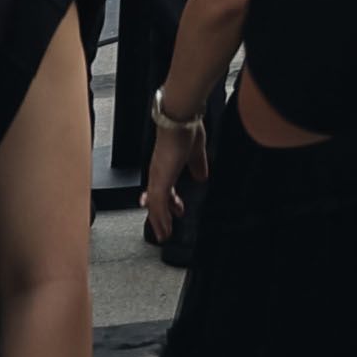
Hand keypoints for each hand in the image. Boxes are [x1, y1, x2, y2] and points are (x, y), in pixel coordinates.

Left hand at [140, 110, 202, 252]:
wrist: (179, 121)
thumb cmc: (186, 129)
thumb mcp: (196, 152)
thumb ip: (198, 165)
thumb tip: (202, 175)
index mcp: (165, 165)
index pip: (163, 187)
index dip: (168, 200)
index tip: (175, 208)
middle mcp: (158, 173)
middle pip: (155, 200)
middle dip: (160, 215)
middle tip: (165, 229)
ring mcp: (157, 178)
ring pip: (154, 207)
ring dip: (159, 222)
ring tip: (163, 235)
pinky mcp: (160, 182)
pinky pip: (157, 207)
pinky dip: (160, 220)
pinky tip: (165, 229)